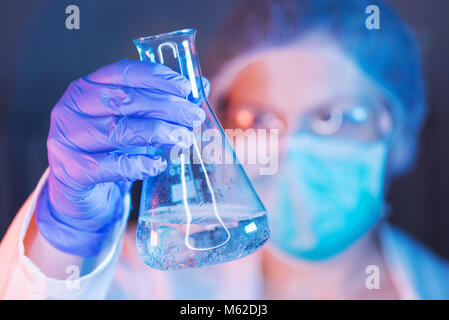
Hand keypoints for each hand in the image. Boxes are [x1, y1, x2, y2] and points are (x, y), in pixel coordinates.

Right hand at [36, 59, 205, 256]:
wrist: (79, 193)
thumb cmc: (109, 151)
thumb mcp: (133, 123)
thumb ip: (162, 103)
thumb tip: (202, 86)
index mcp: (86, 88)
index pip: (122, 72)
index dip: (156, 77)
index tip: (185, 88)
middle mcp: (72, 109)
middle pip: (125, 101)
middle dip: (166, 108)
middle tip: (194, 117)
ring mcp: (68, 140)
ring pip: (120, 131)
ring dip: (158, 133)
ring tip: (184, 140)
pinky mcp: (72, 170)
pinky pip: (112, 165)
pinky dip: (140, 164)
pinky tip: (159, 164)